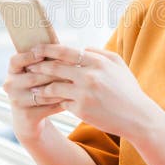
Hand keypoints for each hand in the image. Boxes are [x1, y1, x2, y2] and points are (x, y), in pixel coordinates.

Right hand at [3, 50, 70, 143]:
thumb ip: (45, 60)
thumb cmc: (38, 86)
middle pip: (34, 77)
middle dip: (55, 72)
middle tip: (73, 67)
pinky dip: (61, 101)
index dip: (28, 57)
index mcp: (12, 71)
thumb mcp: (36, 72)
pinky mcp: (26, 115)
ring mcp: (17, 101)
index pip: (15, 61)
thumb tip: (63, 47)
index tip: (42, 54)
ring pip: (43, 92)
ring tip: (76, 82)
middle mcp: (10, 85)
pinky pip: (48, 106)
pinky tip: (73, 97)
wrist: (28, 117)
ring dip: (61, 87)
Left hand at [26, 44, 156, 138]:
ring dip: (41, 85)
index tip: (36, 49)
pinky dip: (53, 100)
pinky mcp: (81, 110)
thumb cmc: (127, 89)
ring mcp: (84, 93)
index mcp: (97, 62)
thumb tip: (81, 48)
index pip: (65, 51)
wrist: (137, 117)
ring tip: (32, 85)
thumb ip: (99, 53)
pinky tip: (45, 99)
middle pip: (55, 67)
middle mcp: (89, 76)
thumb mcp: (118, 65)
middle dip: (38, 66)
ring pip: (54, 86)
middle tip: (27, 65)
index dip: (48, 49)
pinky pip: (61, 102)